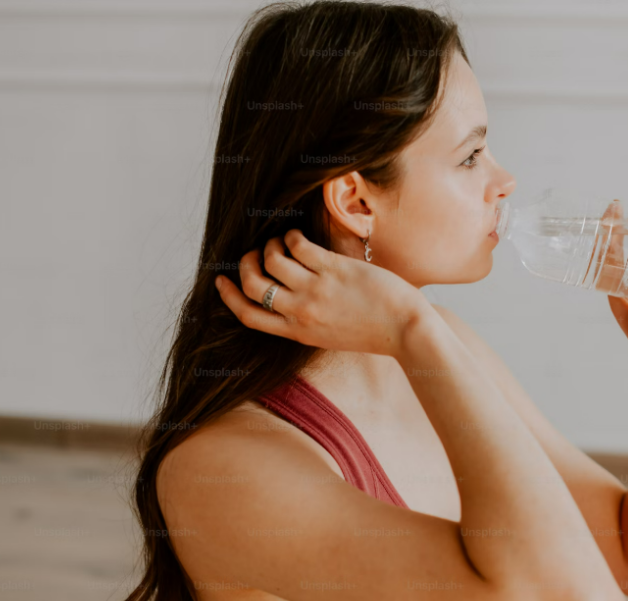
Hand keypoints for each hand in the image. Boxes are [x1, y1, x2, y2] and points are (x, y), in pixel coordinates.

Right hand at [215, 229, 428, 357]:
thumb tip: (289, 295)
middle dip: (244, 265)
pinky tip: (298, 236)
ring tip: (280, 242)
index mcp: (298, 332)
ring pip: (271, 261)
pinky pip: (297, 246)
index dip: (230, 297)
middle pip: (253, 286)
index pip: (250, 316)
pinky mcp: (333, 270)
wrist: (406, 331)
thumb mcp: (330, 336)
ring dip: (270, 246)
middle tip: (252, 254)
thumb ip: (306, 321)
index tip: (222, 281)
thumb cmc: (374, 332)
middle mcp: (301, 313)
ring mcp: (316, 290)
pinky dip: (290, 237)